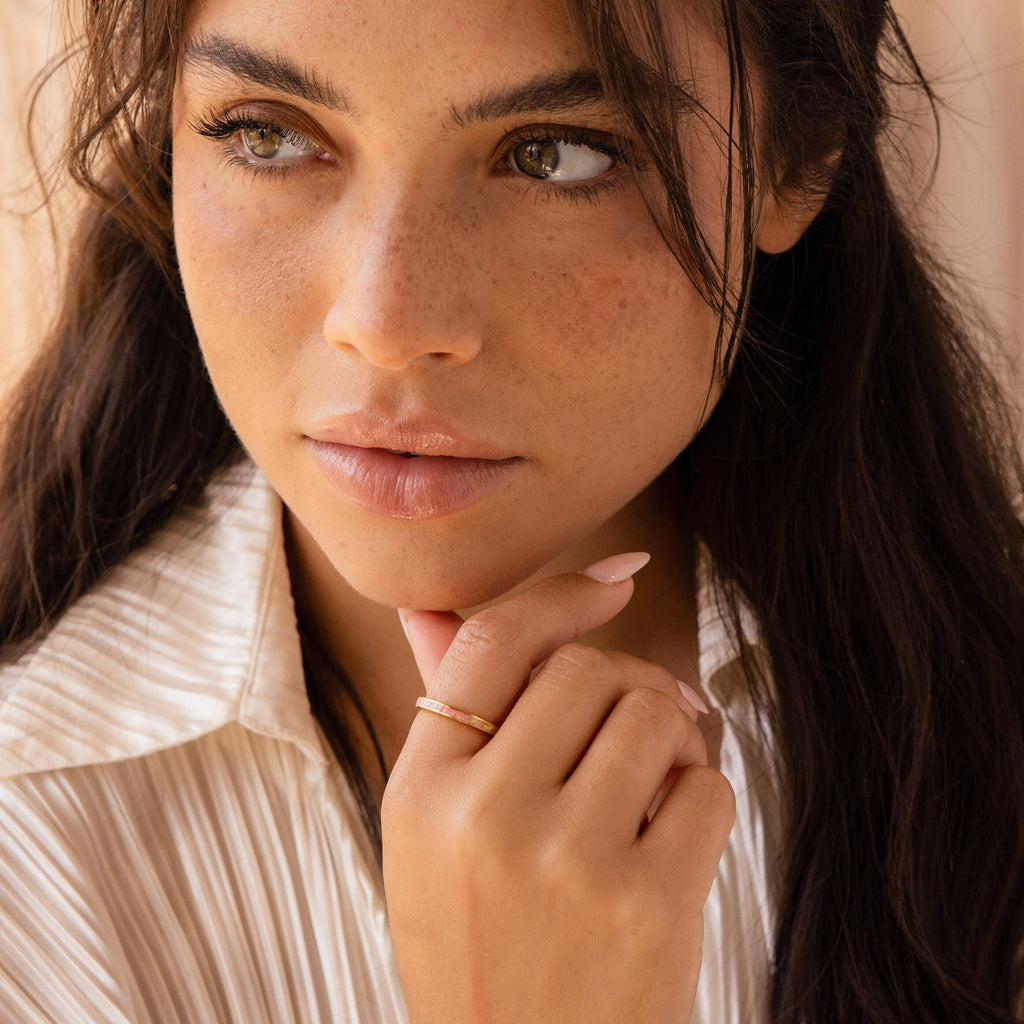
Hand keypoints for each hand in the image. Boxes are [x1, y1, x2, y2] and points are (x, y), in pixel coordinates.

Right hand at [382, 558, 734, 1023]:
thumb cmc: (480, 948)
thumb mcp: (432, 839)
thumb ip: (444, 718)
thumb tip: (429, 610)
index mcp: (422, 792)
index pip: (492, 642)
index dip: (560, 595)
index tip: (613, 583)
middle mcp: (486, 818)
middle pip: (586, 668)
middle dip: (627, 680)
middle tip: (637, 720)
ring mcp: (570, 862)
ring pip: (652, 713)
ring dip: (671, 733)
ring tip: (654, 780)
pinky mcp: (650, 907)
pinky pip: (708, 786)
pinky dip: (702, 797)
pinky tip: (673, 839)